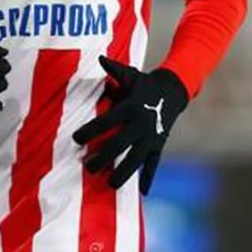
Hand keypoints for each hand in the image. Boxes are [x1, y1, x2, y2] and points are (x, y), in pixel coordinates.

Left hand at [72, 56, 188, 193]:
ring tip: (109, 184)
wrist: (175, 90)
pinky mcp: (159, 143)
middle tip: (87, 167)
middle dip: (103, 156)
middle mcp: (141, 123)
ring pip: (136, 158)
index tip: (76, 139)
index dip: (91, 130)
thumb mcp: (131, 75)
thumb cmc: (146, 83)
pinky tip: (142, 192)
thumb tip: (100, 58)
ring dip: (123, 172)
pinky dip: (149, 177)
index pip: (107, 121)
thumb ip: (114, 70)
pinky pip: (154, 163)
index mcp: (131, 106)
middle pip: (119, 143)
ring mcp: (151, 136)